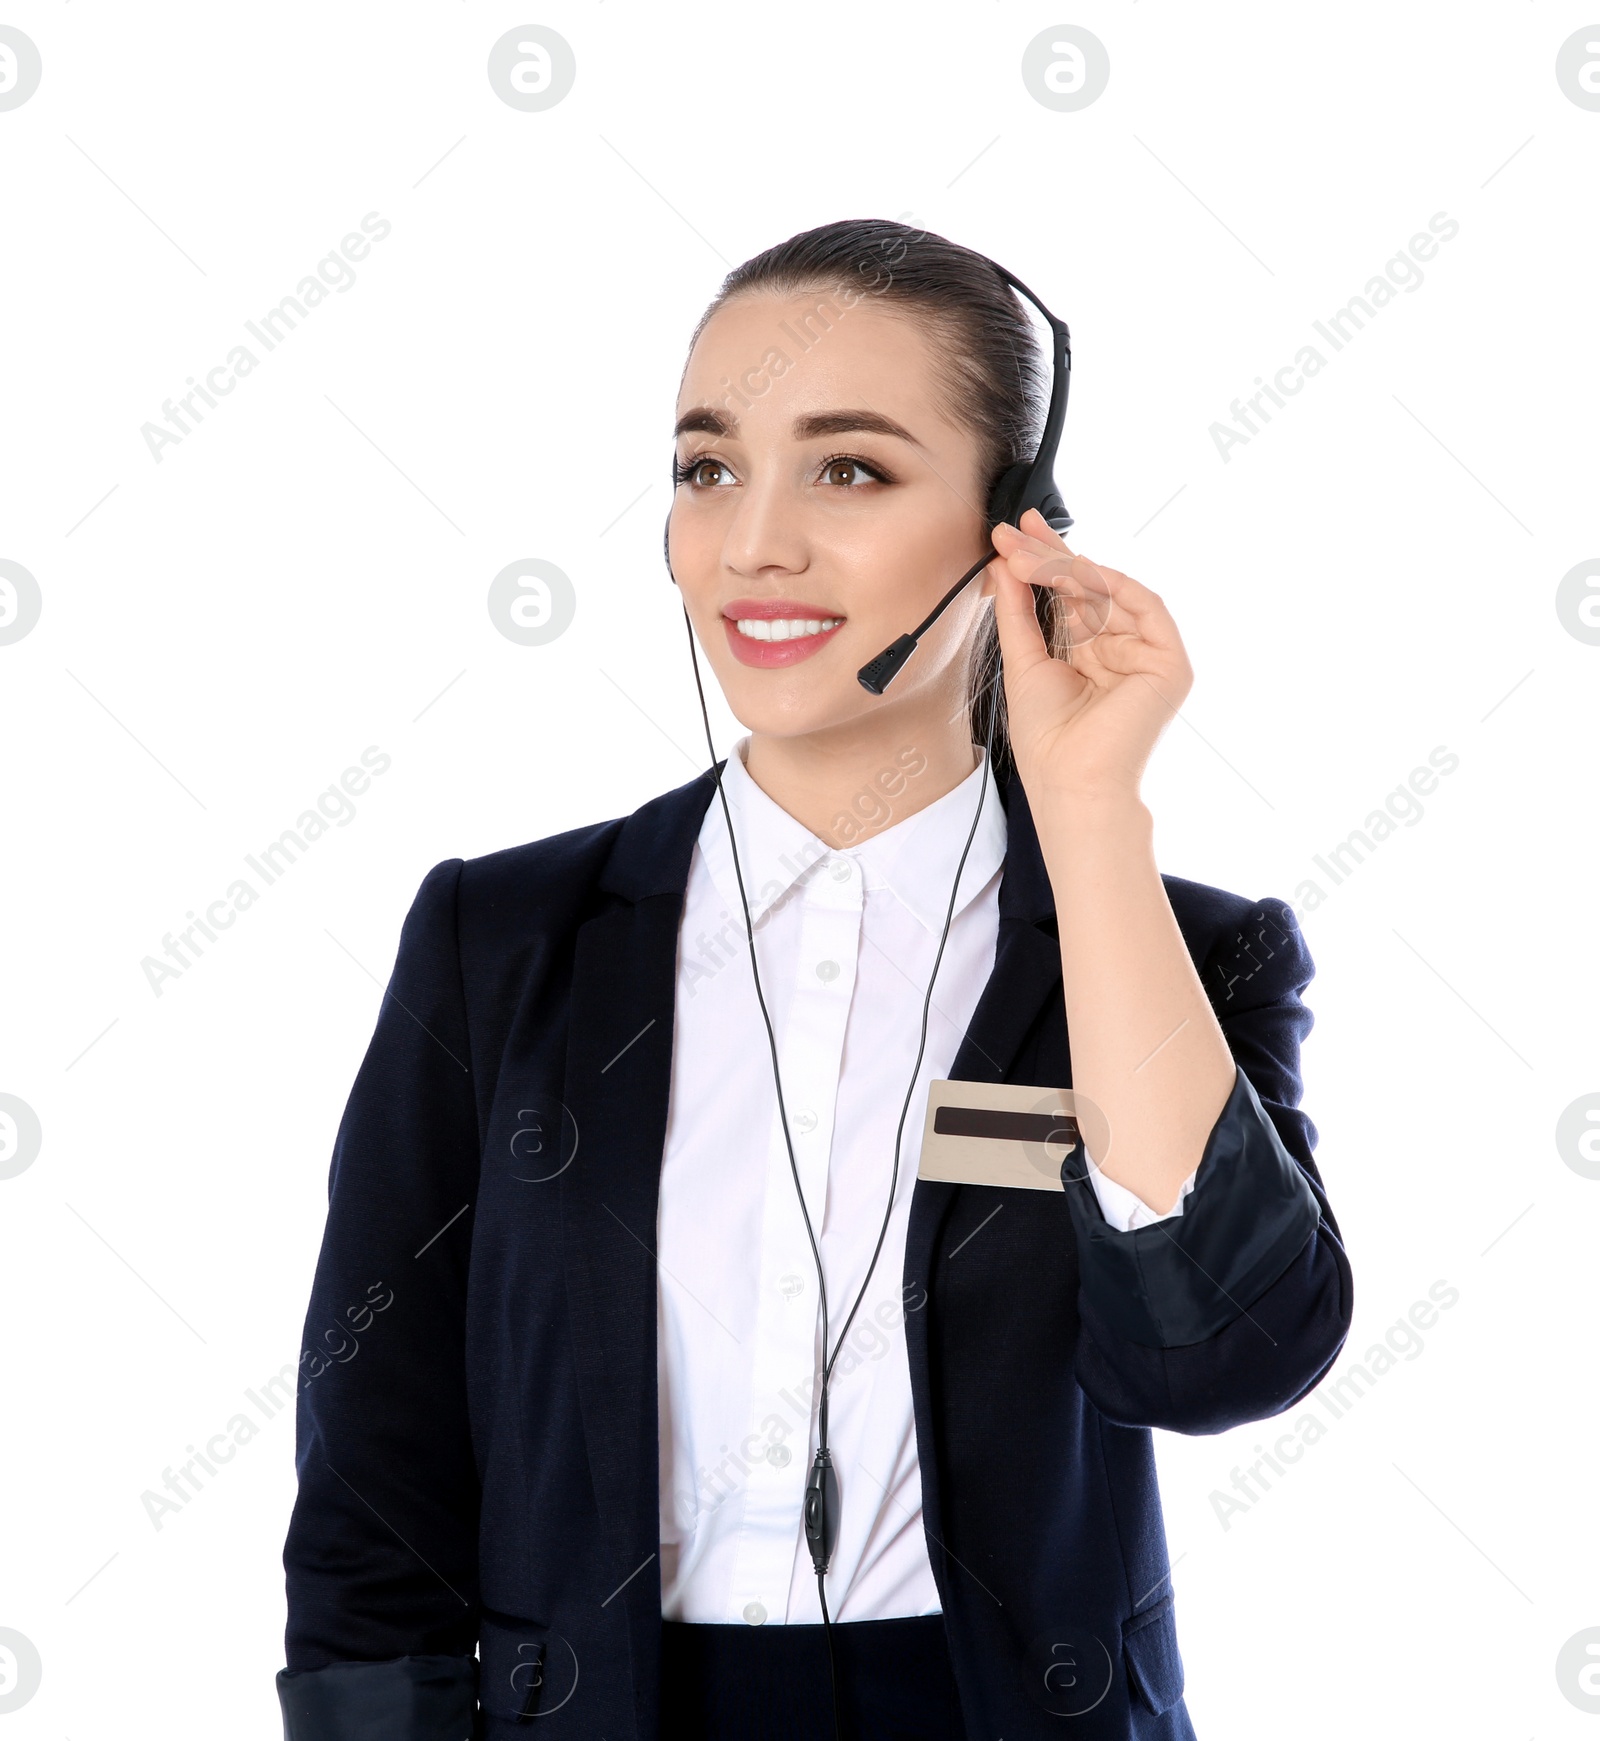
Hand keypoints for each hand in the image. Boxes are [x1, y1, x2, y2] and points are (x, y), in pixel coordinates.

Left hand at [985, 508, 1193, 803]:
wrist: (1070, 784)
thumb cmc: (1048, 741)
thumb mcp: (1025, 663)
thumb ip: (1019, 613)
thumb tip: (1006, 564)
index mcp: (1092, 657)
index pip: (1069, 600)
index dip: (1042, 565)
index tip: (1010, 538)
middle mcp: (1122, 652)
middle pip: (1089, 590)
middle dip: (1051, 555)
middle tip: (1015, 530)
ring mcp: (1148, 657)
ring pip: (1112, 593)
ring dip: (1068, 568)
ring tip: (1025, 554)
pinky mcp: (1170, 664)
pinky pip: (1147, 608)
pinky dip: (1112, 584)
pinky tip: (1076, 569)